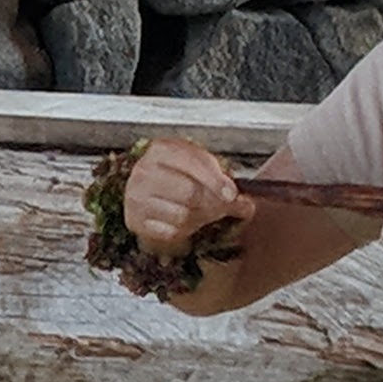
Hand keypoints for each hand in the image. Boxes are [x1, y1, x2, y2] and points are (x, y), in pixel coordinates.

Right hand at [117, 138, 247, 256]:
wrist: (148, 194)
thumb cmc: (177, 178)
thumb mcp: (200, 170)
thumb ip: (224, 183)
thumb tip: (247, 204)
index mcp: (161, 150)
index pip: (192, 163)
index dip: (215, 180)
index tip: (231, 194)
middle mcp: (144, 171)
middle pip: (190, 192)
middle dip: (212, 202)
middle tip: (221, 207)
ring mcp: (136, 197)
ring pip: (182, 215)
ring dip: (199, 218)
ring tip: (200, 212)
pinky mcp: (135, 220)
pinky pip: (171, 231)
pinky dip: (183, 230)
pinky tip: (183, 221)